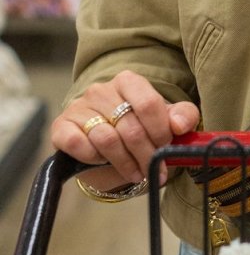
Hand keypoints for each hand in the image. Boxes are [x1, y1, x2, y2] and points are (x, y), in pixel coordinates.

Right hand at [51, 70, 199, 189]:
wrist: (105, 141)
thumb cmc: (139, 127)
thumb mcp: (166, 120)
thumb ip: (183, 116)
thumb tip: (180, 125)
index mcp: (129, 82)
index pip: (149, 104)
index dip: (160, 132)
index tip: (166, 150)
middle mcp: (102, 90)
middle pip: (130, 127)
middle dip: (146, 155)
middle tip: (155, 171)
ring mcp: (79, 107)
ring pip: (107, 140)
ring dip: (125, 163)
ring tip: (136, 173)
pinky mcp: (61, 126)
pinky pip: (77, 144)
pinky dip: (93, 158)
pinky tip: (103, 162)